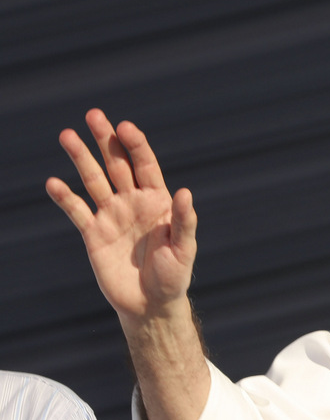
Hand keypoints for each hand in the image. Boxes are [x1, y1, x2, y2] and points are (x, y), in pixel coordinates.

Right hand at [46, 109, 196, 324]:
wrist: (151, 304)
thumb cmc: (174, 276)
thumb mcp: (184, 249)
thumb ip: (184, 221)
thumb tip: (186, 192)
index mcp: (158, 201)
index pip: (145, 165)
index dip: (135, 145)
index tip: (125, 127)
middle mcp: (133, 202)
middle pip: (117, 164)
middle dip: (105, 139)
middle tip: (93, 114)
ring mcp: (111, 216)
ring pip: (93, 180)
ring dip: (81, 158)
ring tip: (67, 135)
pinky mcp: (93, 233)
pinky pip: (77, 210)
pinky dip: (65, 197)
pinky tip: (53, 183)